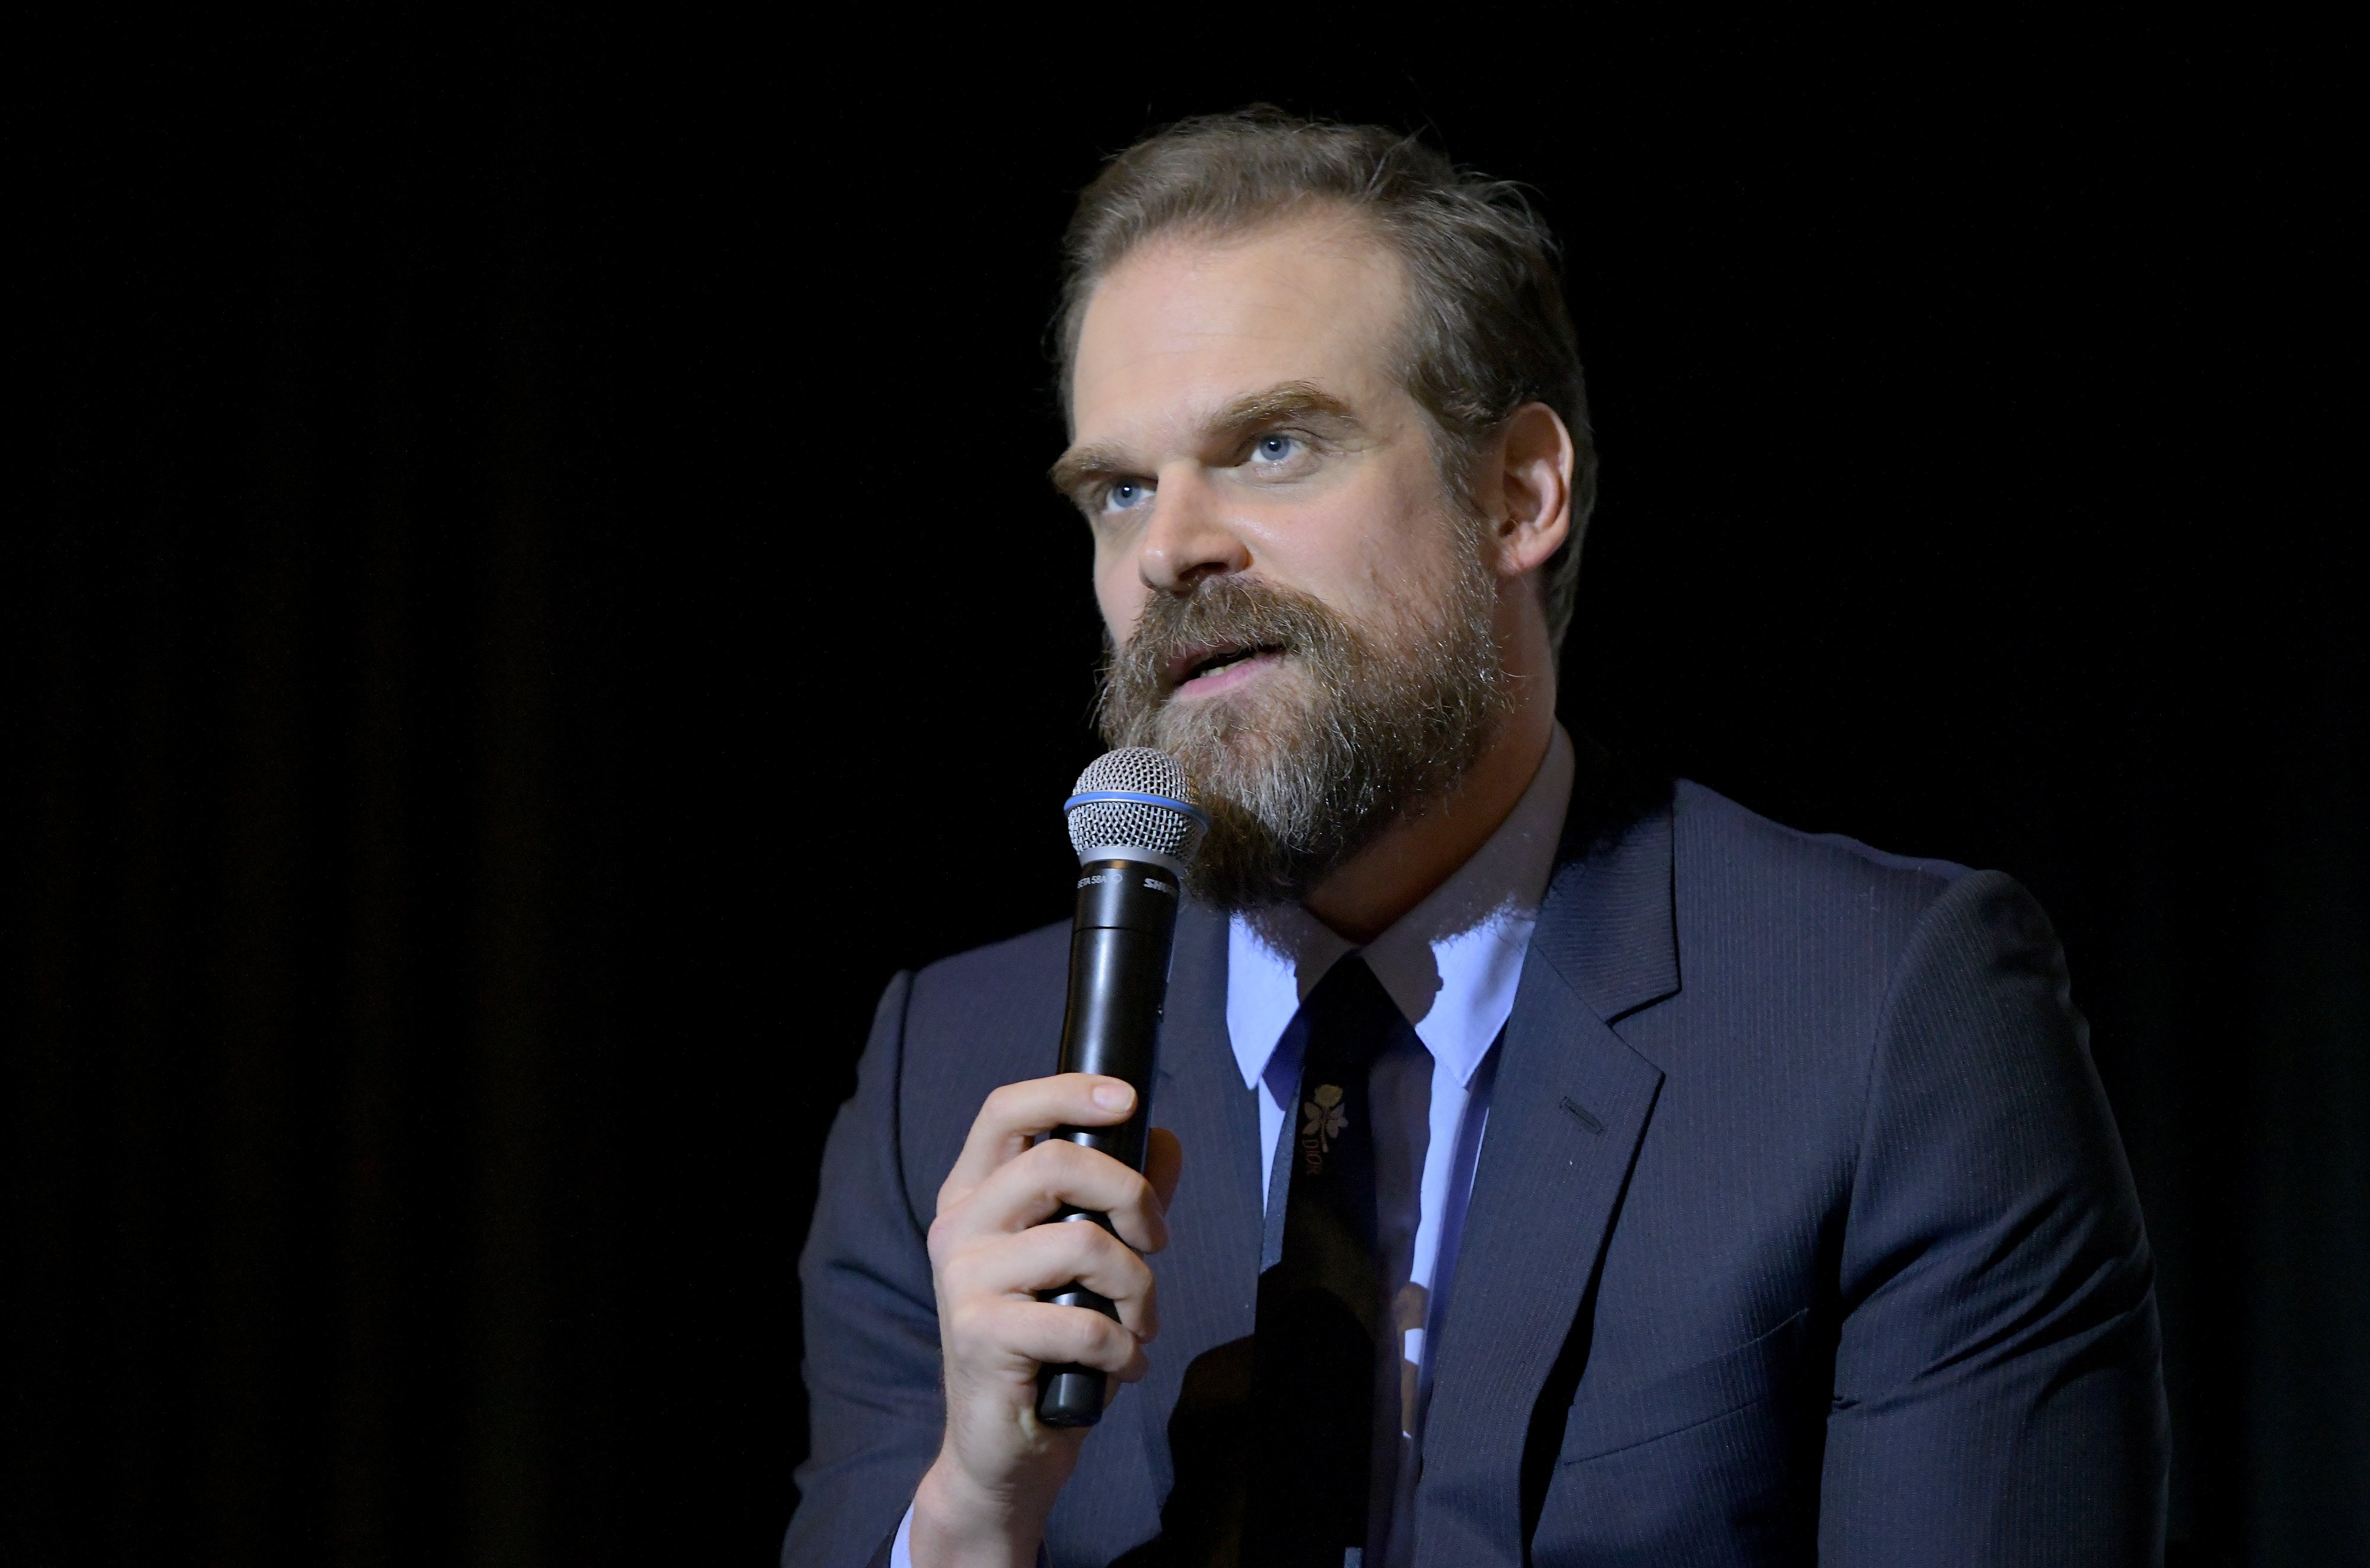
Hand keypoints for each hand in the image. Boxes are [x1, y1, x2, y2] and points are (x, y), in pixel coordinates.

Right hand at [910, 1074, 1184, 1567]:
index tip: (1127, 1099)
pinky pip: (1084, 1323)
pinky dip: (1124, 1348)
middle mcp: (958, 1227)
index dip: (1068, 1092)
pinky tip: (1124, 1366)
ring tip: (1141, 1323)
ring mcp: (962, 1280)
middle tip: (1156, 1241)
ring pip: (1083, 1242)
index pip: (1005, 1110)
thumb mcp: (1090, 1262)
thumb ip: (1121, 1198)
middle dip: (1133, 1195)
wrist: (1006, 1449)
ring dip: (1139, 1288)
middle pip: (1057, 1162)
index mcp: (974, 1195)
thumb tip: (1164, 1139)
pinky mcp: (980, 1335)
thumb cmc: (1051, 1345)